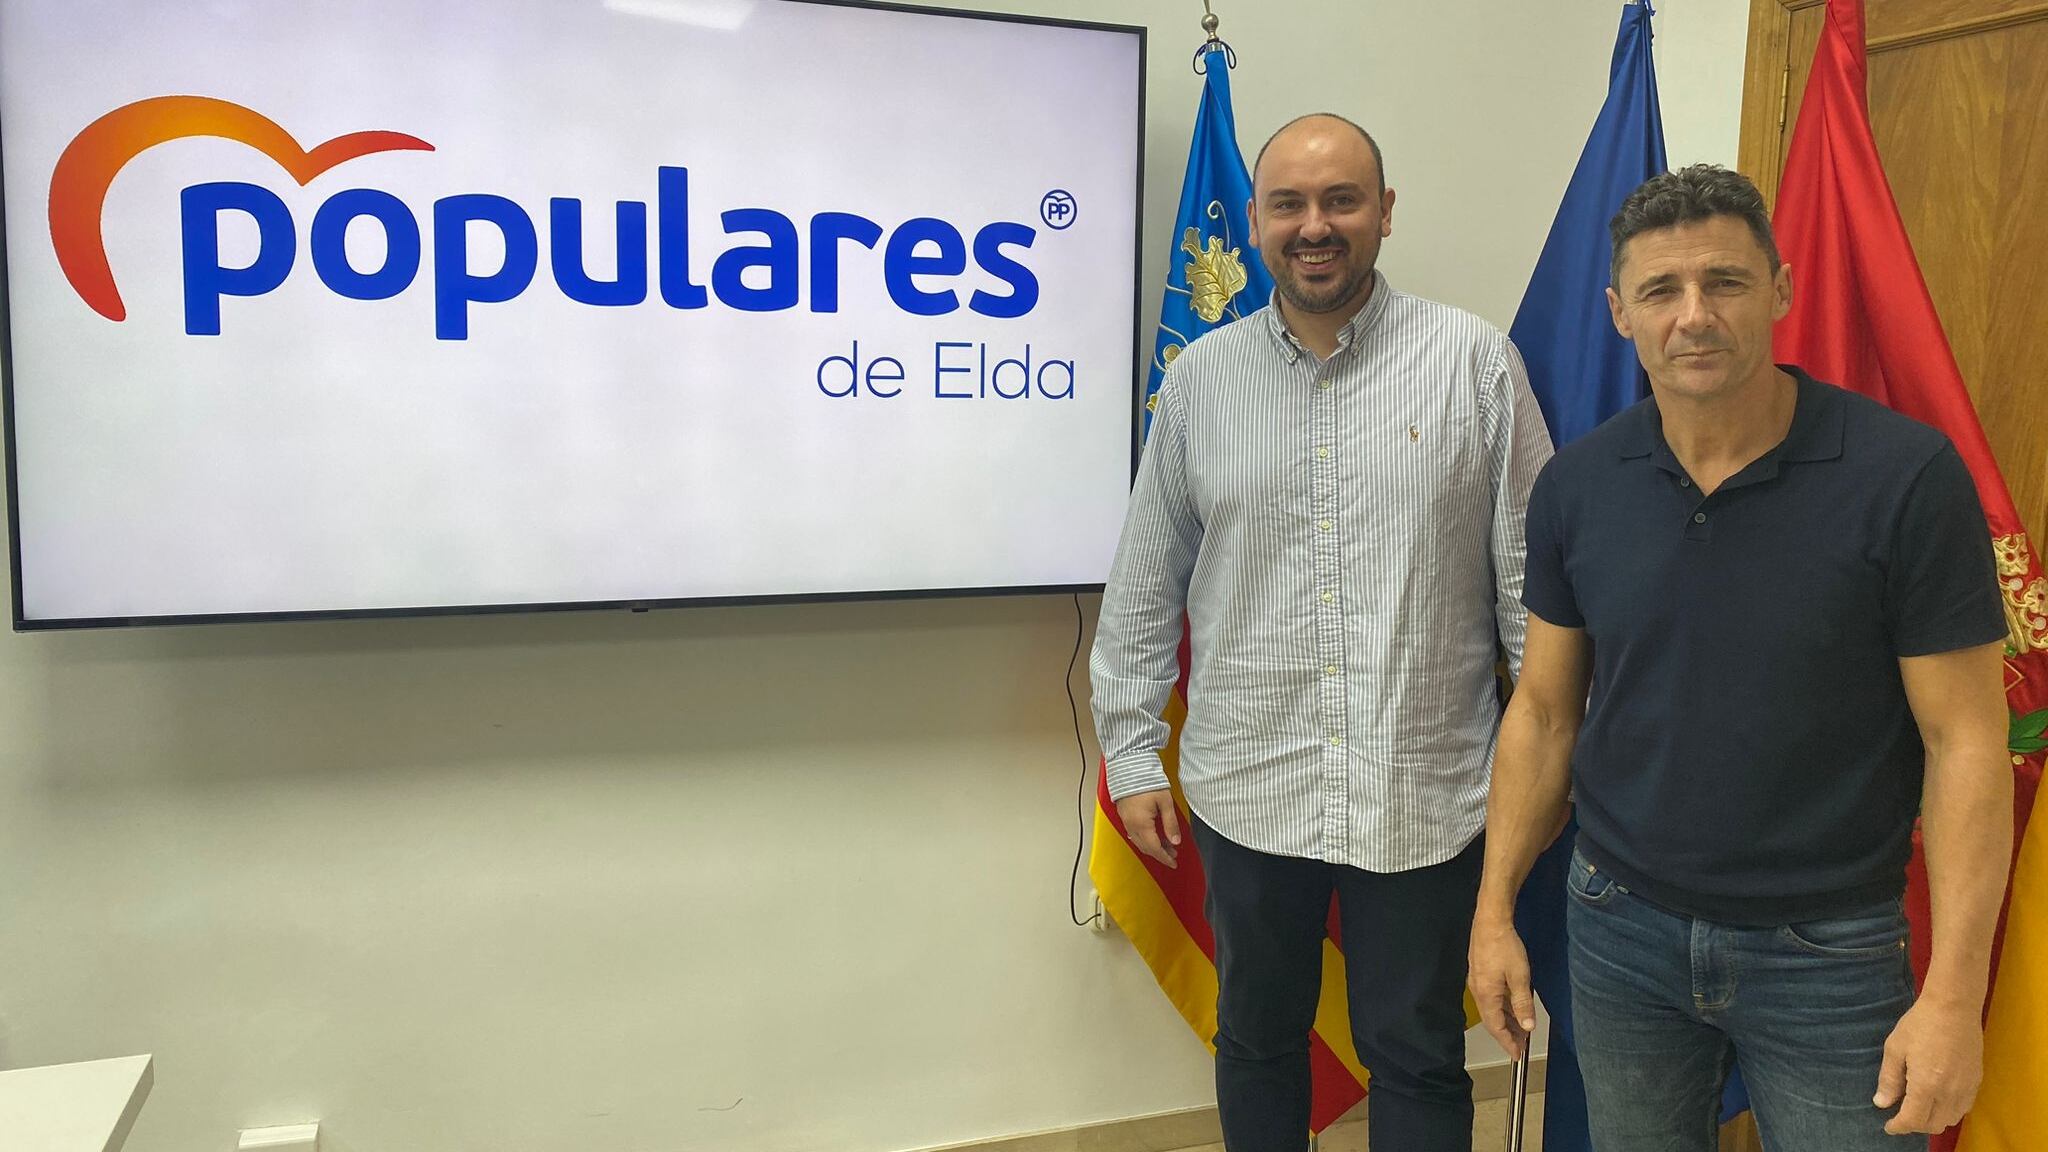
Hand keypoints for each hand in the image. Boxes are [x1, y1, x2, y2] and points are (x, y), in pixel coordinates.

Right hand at [1114, 789, 1181, 867]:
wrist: (1129, 768)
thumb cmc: (1147, 782)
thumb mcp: (1165, 802)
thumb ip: (1171, 823)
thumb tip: (1176, 841)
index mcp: (1142, 825)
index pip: (1155, 849)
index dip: (1165, 858)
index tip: (1173, 863)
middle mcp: (1132, 826)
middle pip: (1146, 848)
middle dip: (1160, 854)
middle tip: (1173, 855)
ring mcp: (1126, 821)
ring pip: (1139, 842)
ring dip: (1152, 847)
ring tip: (1166, 845)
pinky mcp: (1124, 816)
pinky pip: (1134, 834)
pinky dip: (1144, 839)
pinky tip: (1153, 836)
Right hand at [1468, 913, 1536, 1060]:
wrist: (1490, 920)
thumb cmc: (1505, 948)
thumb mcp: (1520, 977)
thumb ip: (1523, 1003)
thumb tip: (1528, 1027)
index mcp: (1486, 996)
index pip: (1496, 1027)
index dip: (1507, 1042)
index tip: (1517, 1055)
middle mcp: (1478, 992)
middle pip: (1492, 1020)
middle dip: (1507, 1034)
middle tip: (1521, 1045)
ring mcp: (1477, 982)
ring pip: (1492, 1009)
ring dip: (1506, 1021)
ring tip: (1520, 1029)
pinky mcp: (1480, 973)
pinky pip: (1491, 998)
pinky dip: (1503, 1007)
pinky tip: (1512, 1007)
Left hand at [1874, 997, 1984, 1133]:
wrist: (1954, 1007)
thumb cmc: (1920, 1024)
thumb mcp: (1895, 1048)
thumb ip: (1889, 1079)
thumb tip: (1881, 1103)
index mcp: (1927, 1085)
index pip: (1913, 1120)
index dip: (1899, 1127)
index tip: (1888, 1126)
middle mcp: (1950, 1092)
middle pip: (1933, 1124)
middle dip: (1914, 1125)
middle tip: (1900, 1114)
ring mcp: (1967, 1088)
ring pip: (1950, 1119)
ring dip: (1932, 1120)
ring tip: (1917, 1107)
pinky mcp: (1976, 1081)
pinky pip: (1963, 1108)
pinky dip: (1948, 1111)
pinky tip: (1937, 1099)